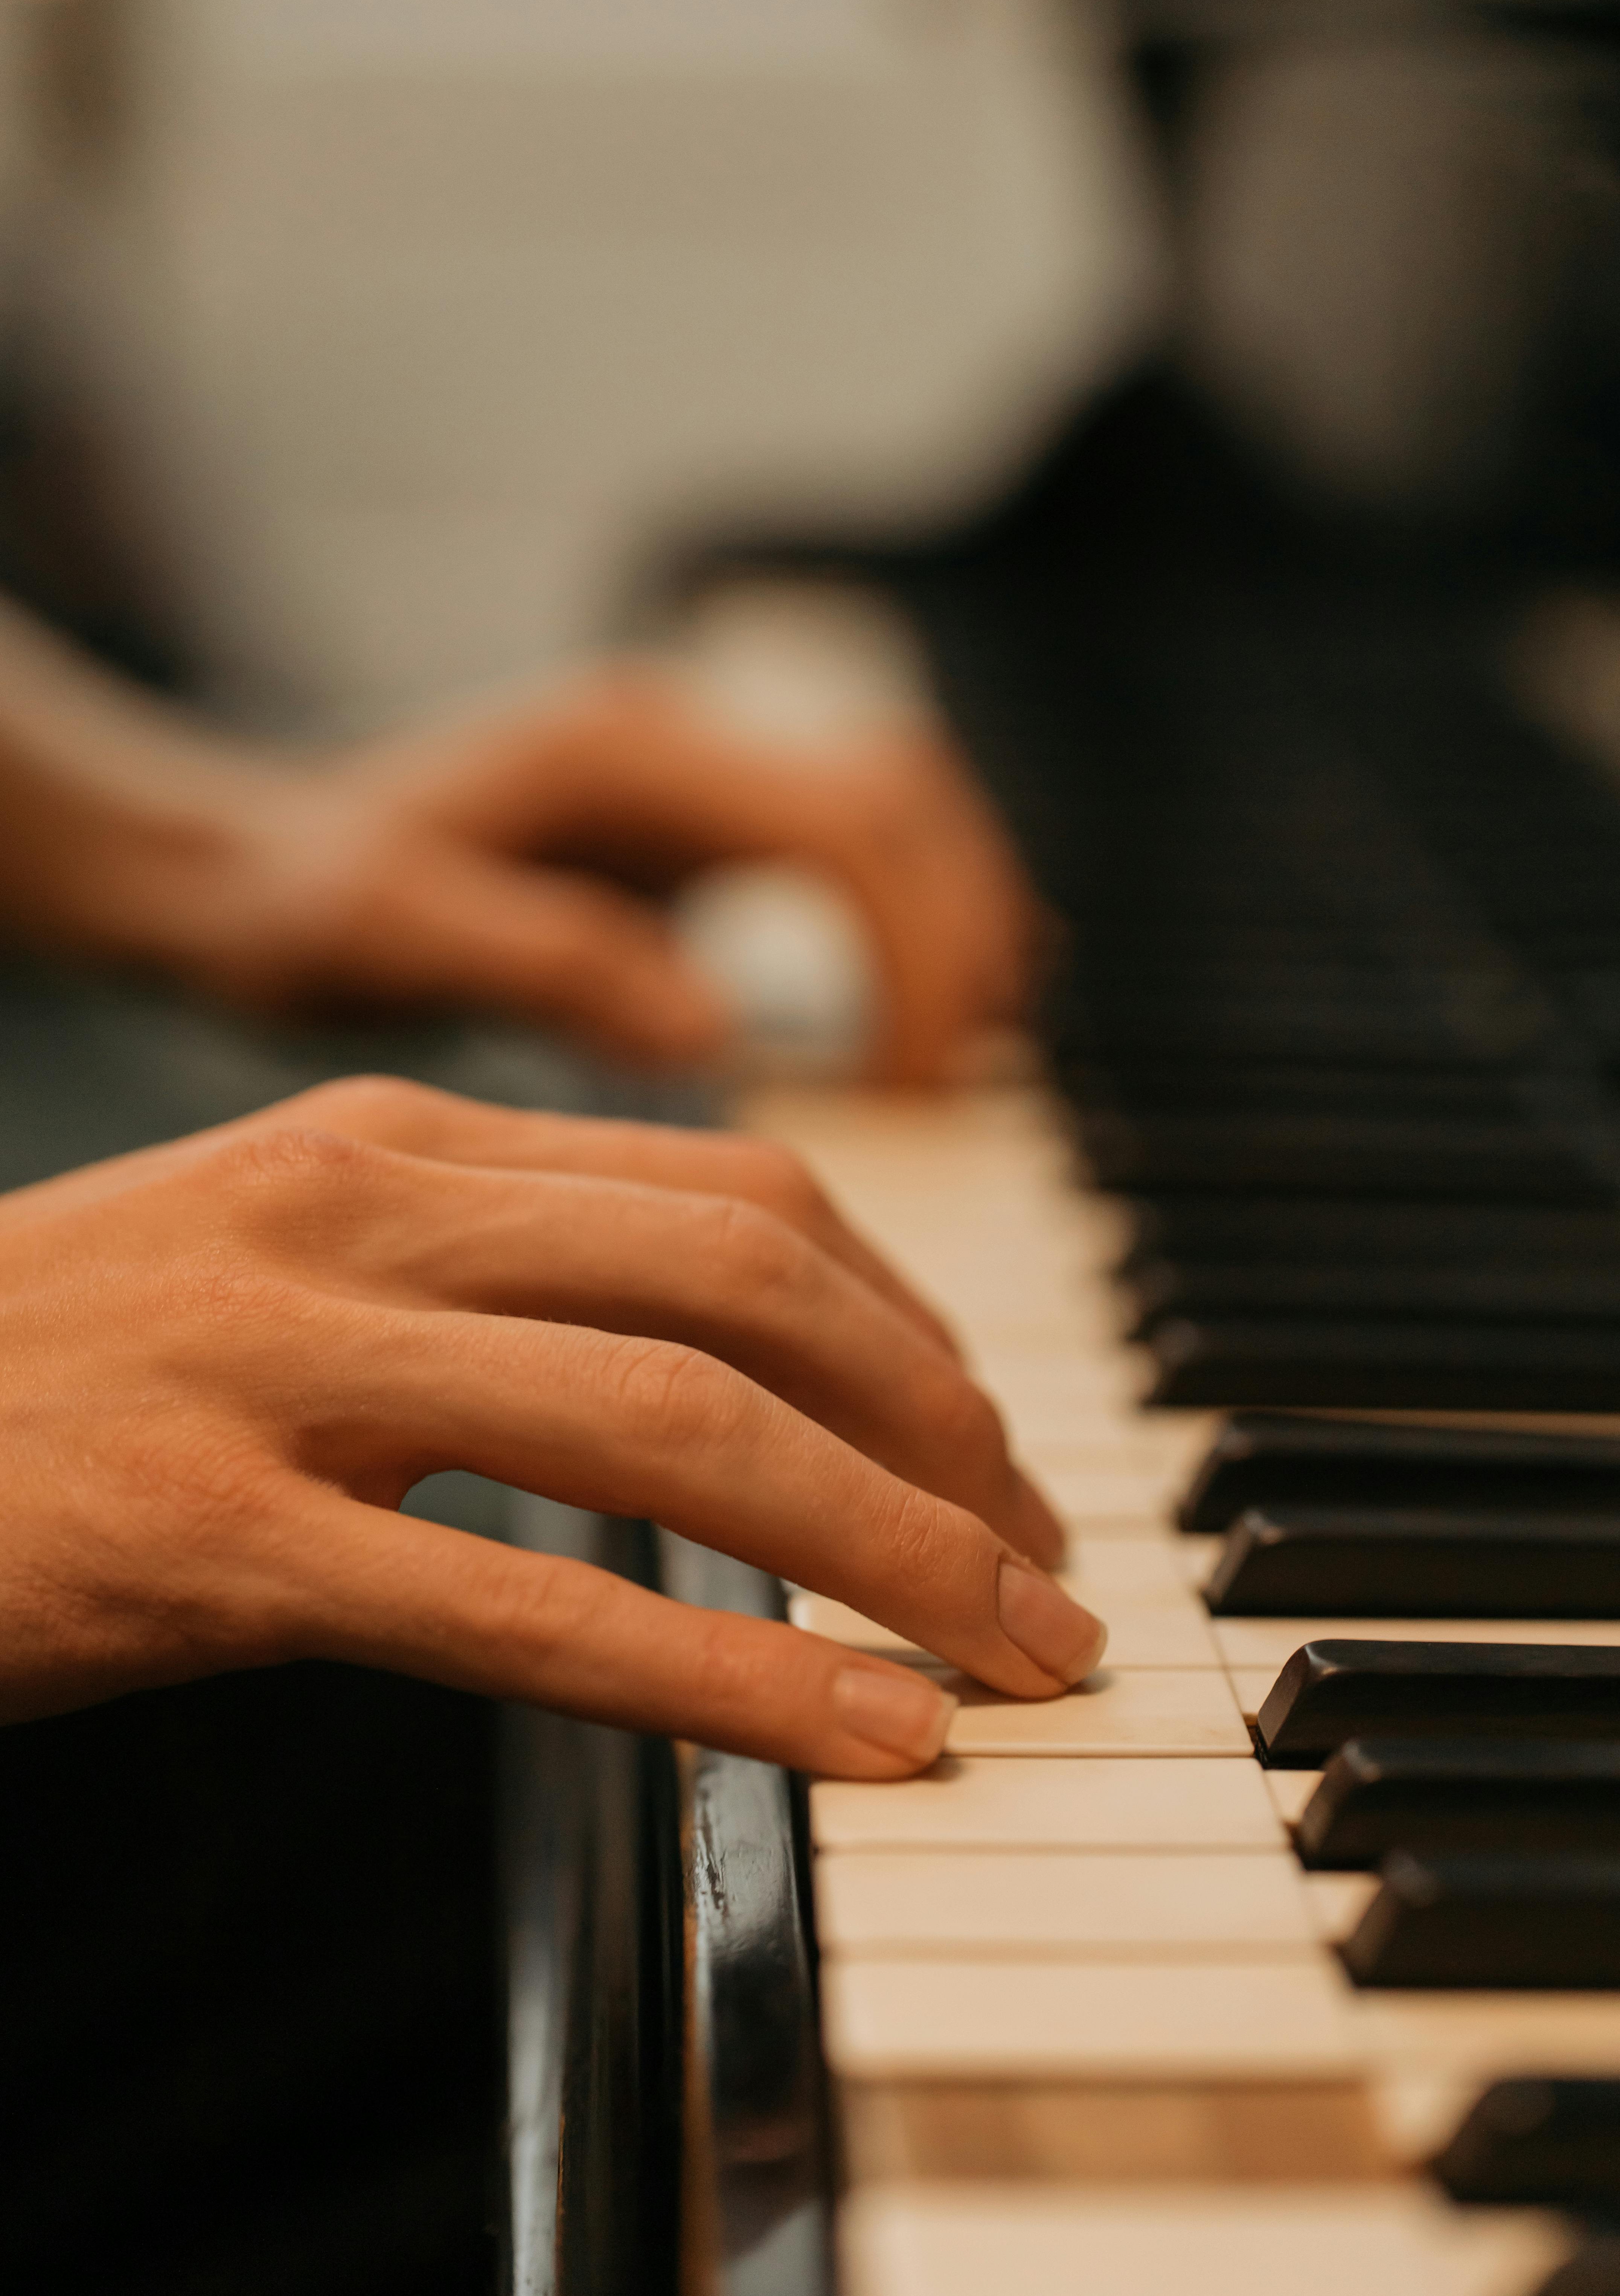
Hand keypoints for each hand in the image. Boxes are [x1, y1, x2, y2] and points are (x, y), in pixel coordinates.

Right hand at [0, 1077, 1095, 1773]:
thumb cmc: (77, 1363)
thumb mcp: (295, 1257)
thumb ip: (494, 1277)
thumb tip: (714, 1359)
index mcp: (397, 1142)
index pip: (740, 1195)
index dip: (911, 1321)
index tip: (991, 1441)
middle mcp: (363, 1216)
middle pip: (748, 1290)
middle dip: (944, 1434)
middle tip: (1046, 1563)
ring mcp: (285, 1369)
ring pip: (677, 1433)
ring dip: (887, 1552)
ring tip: (1016, 1655)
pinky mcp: (219, 1542)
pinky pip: (534, 1607)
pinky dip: (730, 1679)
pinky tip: (864, 1740)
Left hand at [40, 675, 1039, 1079]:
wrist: (232, 861)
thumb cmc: (288, 903)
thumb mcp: (382, 935)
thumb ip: (541, 963)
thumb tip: (714, 1036)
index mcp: (625, 753)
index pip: (852, 824)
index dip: (917, 955)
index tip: (914, 1094)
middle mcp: (677, 739)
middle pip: (906, 799)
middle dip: (963, 939)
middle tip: (950, 1095)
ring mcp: (688, 776)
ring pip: (894, 818)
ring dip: (950, 930)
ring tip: (947, 1073)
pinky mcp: (685, 830)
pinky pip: (844, 858)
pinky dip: (901, 933)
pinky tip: (908, 1033)